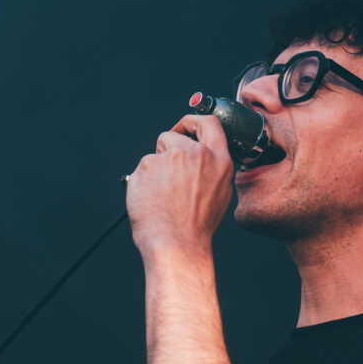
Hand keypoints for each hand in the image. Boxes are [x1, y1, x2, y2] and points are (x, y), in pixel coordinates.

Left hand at [126, 114, 234, 257]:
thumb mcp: (219, 193)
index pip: (209, 123)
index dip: (193, 122)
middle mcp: (196, 154)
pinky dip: (143, 180)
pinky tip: (151, 197)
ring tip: (162, 195)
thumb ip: (211, 168)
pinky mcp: (148, 164)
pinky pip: (142, 167)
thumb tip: (199, 157)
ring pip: (155, 153)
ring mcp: (171, 157)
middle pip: (174, 136)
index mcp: (218, 161)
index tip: (185, 126)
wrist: (176, 242)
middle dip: (166, 148)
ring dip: (155, 169)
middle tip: (165, 169)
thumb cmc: (196, 226)